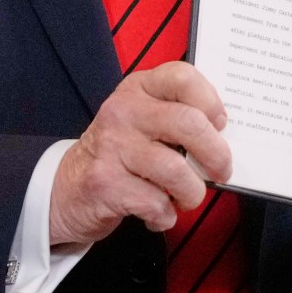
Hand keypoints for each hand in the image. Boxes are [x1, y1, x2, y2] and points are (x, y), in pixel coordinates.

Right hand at [48, 61, 232, 246]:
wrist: (66, 188)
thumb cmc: (120, 154)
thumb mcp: (142, 121)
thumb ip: (177, 117)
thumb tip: (225, 138)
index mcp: (138, 89)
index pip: (182, 77)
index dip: (210, 101)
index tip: (220, 125)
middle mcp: (123, 112)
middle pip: (189, 124)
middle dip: (217, 155)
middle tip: (221, 171)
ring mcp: (111, 147)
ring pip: (176, 170)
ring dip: (192, 193)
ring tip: (187, 198)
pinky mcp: (105, 183)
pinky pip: (156, 202)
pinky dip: (166, 215)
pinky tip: (159, 213)